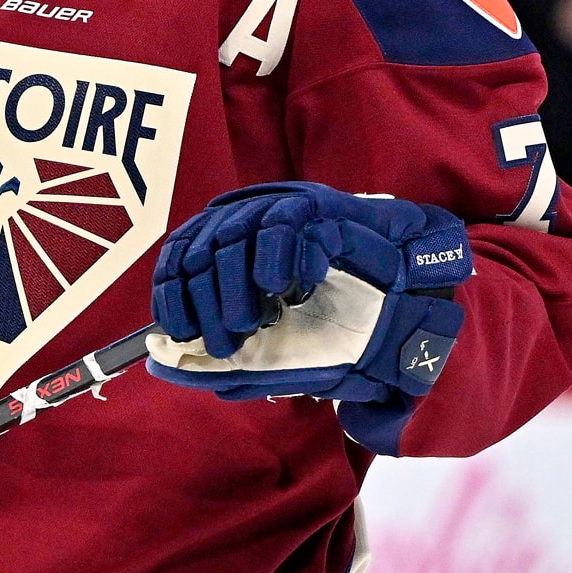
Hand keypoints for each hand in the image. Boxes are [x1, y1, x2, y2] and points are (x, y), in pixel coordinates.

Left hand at [146, 181, 470, 405]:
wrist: (405, 302)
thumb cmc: (335, 325)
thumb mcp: (278, 348)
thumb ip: (229, 356)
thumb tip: (166, 365)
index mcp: (227, 247)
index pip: (179, 258)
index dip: (172, 294)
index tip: (178, 331)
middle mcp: (246, 220)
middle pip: (203, 248)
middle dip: (207, 301)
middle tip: (226, 340)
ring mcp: (280, 209)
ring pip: (238, 234)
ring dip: (238, 285)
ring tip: (255, 322)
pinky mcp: (315, 206)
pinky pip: (284, 223)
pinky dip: (280, 257)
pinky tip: (289, 289)